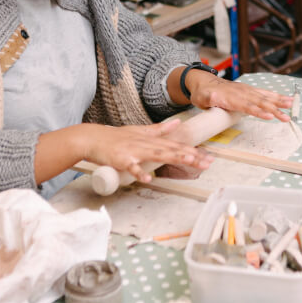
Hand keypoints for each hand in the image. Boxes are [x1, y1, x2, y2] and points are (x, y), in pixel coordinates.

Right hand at [80, 120, 212, 182]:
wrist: (93, 138)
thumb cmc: (117, 137)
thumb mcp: (141, 131)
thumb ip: (159, 129)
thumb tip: (177, 124)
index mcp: (152, 140)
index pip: (176, 146)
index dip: (193, 151)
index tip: (208, 157)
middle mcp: (146, 144)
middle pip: (172, 150)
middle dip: (190, 156)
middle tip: (207, 161)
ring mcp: (134, 151)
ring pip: (157, 154)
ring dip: (173, 157)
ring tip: (189, 160)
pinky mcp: (121, 159)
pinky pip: (132, 167)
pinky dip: (140, 172)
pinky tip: (148, 178)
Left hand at [188, 73, 292, 121]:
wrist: (204, 82)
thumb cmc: (202, 93)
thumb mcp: (201, 97)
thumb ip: (208, 98)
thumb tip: (214, 97)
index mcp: (231, 97)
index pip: (247, 106)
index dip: (258, 111)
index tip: (269, 116)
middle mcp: (242, 92)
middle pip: (260, 102)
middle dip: (274, 110)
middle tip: (286, 118)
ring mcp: (247, 91)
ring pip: (265, 97)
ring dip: (279, 102)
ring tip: (292, 105)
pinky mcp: (250, 91)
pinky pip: (265, 93)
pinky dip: (276, 96)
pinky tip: (286, 99)